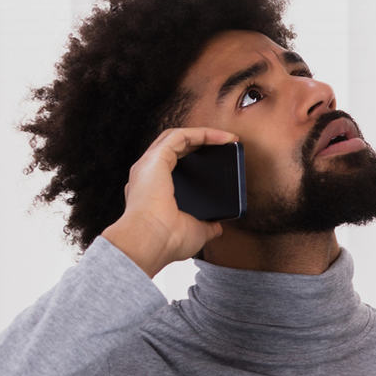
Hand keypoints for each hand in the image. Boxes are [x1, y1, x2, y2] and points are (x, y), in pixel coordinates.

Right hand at [100, 127, 239, 278]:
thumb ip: (206, 226)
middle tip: (225, 144)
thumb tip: (217, 227)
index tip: (219, 161)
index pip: (173, 166)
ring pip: (175, 137)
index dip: (195, 159)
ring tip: (228, 137)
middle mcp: (147, 176)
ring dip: (203, 134)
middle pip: (174, 147)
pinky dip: (202, 133)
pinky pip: (180, 136)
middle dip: (200, 142)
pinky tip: (223, 137)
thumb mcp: (195, 231)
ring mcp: (148, 165)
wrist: (152, 242)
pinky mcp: (155, 159)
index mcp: (153, 191)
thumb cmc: (167, 241)